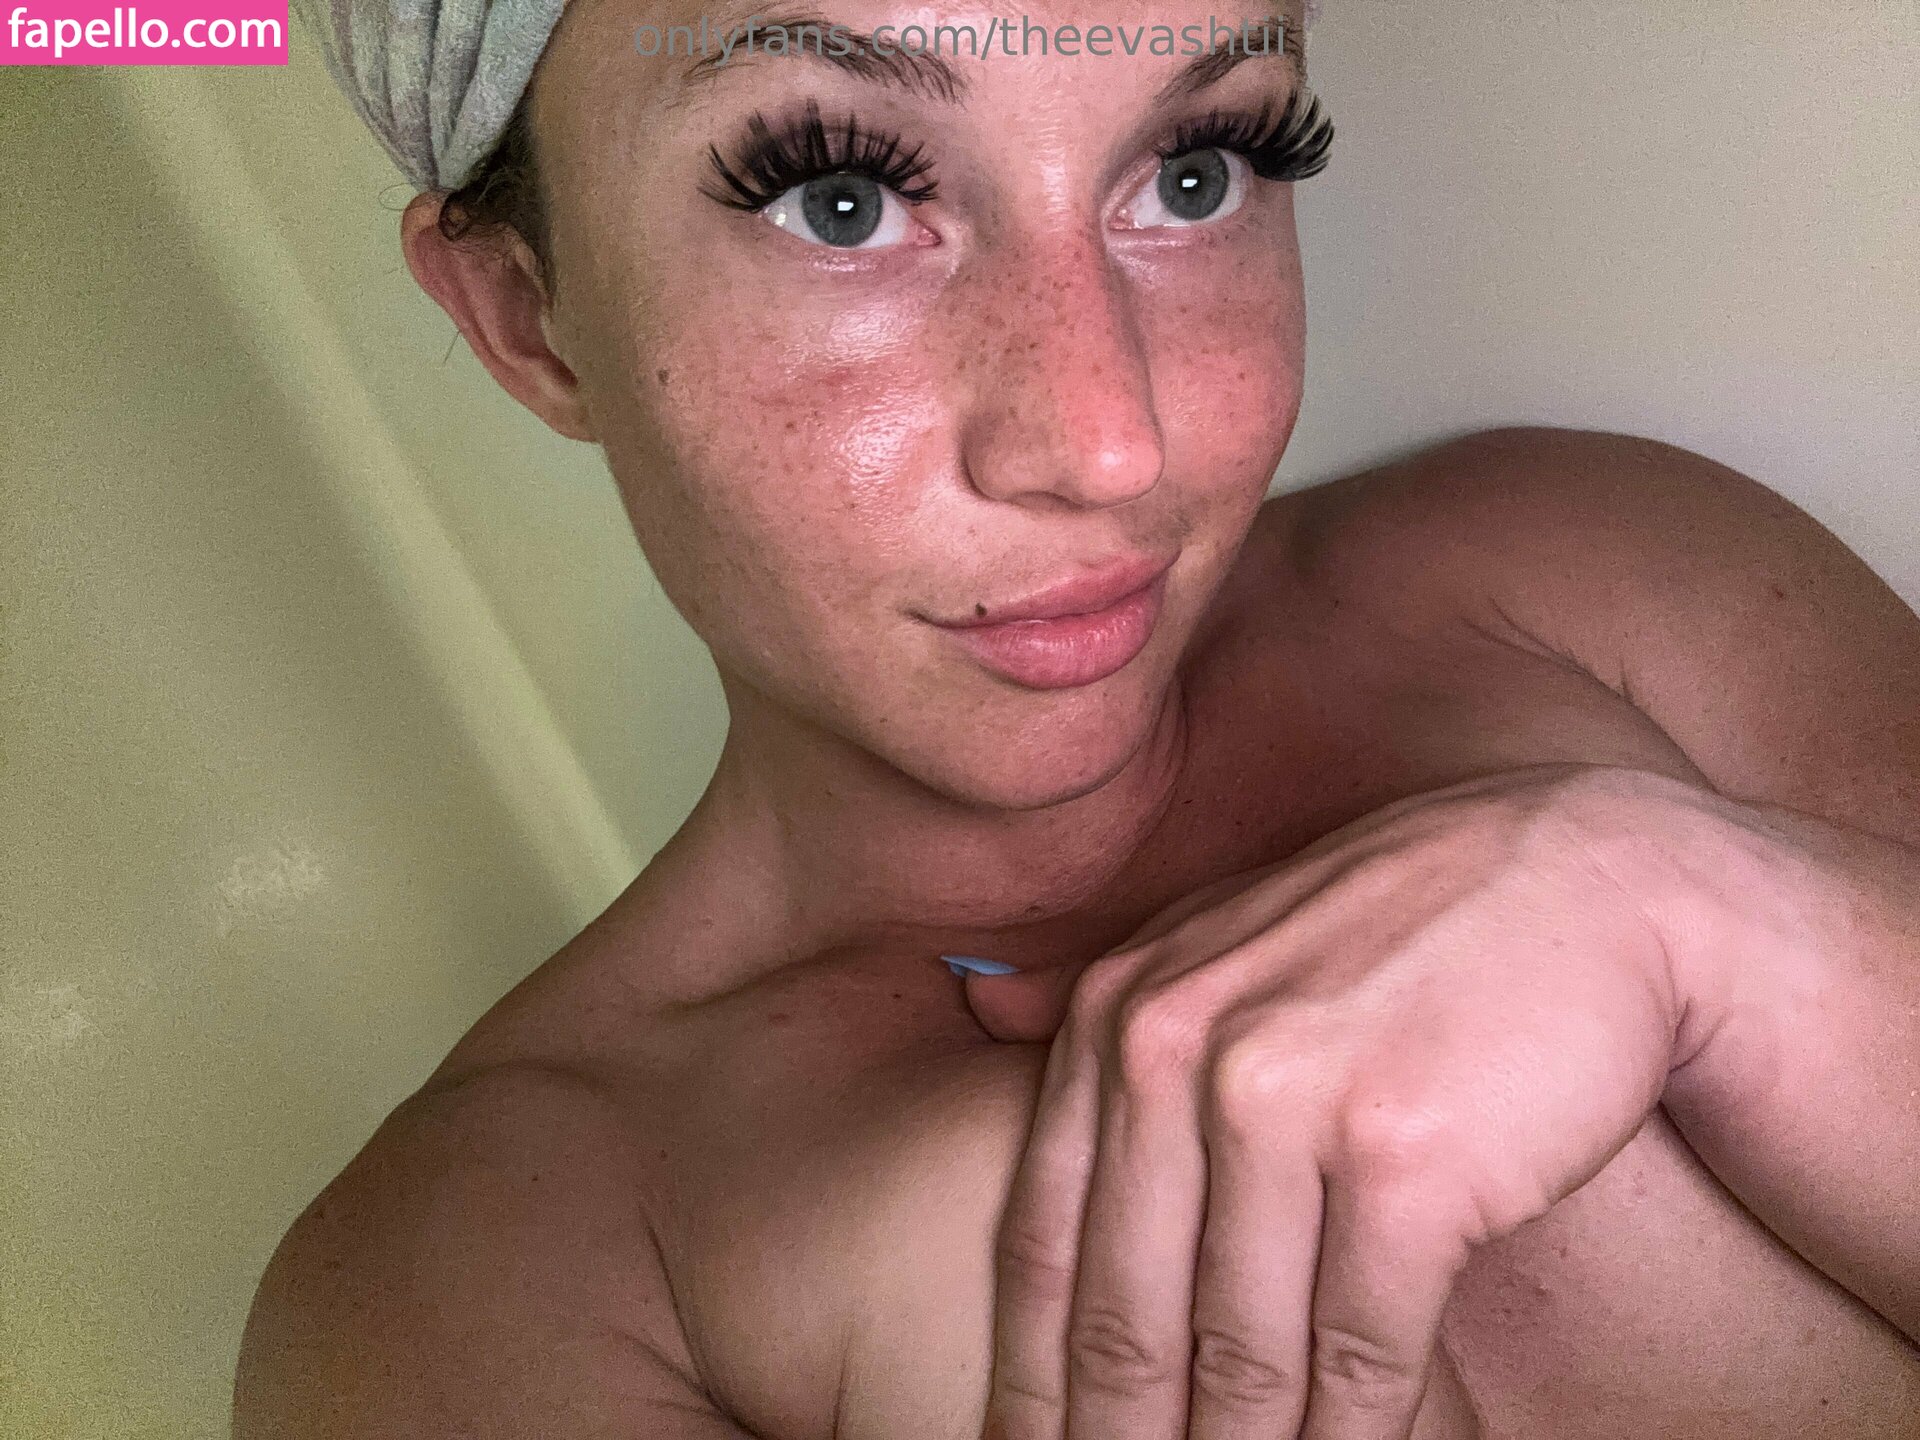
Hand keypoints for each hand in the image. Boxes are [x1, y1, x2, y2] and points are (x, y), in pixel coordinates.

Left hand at [966, 763, 1694, 1439]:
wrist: (1587, 881)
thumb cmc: (1394, 927)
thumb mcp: (1219, 931)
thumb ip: (1099, 985)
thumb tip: (979, 1007)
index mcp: (1119, 1012)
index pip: (1045, 1242)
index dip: (1032, 1381)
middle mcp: (1179, 1049)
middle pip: (1126, 1316)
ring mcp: (1288, 1100)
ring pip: (1241, 1353)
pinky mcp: (1407, 1159)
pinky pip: (1362, 1351)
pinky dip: (1350, 1439)